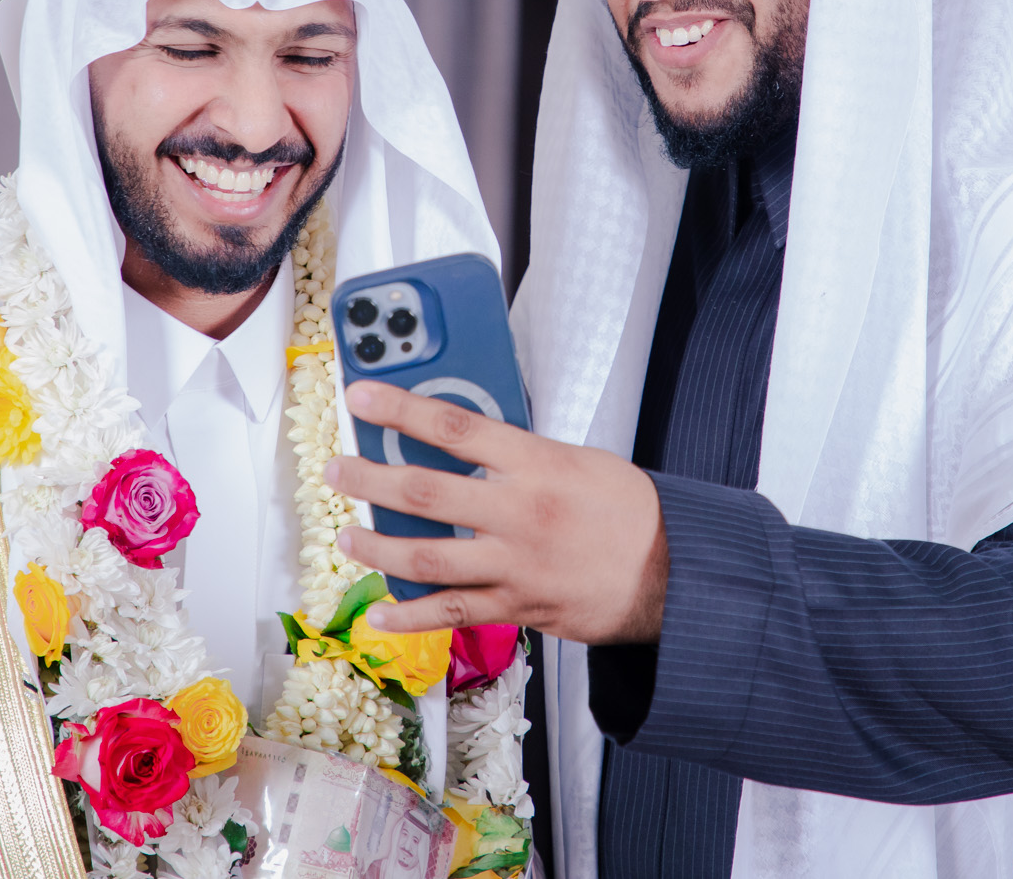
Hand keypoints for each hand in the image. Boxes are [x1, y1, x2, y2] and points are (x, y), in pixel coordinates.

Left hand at [325, 380, 668, 644]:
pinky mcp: (519, 605)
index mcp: (535, 463)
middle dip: (369, 480)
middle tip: (337, 471)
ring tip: (348, 538)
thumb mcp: (576, 459)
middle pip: (425, 492)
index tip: (362, 398)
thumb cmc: (629, 511)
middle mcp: (519, 512)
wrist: (675, 571)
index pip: (453, 427)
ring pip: (427, 556)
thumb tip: (459, 445)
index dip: (400, 409)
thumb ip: (518, 454)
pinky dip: (411, 616)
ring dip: (377, 548)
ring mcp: (515, 563)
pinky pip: (453, 612)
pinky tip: (380, 613)